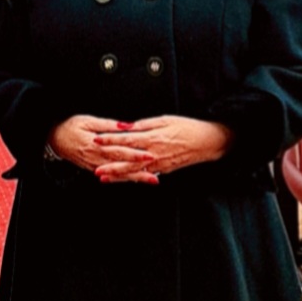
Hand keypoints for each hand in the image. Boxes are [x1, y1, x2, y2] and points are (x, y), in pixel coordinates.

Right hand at [49, 114, 157, 183]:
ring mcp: (95, 165)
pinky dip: (123, 178)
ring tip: (150, 180)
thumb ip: (109, 125)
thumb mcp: (88, 121)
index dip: (135, 154)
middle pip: (122, 166)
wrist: (53, 139)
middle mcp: (96, 157)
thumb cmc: (70, 127)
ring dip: (134, 178)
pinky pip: (110, 175)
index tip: (149, 156)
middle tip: (155, 176)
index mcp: (97, 144)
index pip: (120, 150)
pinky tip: (134, 179)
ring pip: (117, 173)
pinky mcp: (93, 168)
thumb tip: (126, 125)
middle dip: (139, 171)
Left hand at [94, 116, 232, 177]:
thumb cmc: (187, 127)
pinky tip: (123, 180)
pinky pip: (145, 175)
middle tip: (95, 168)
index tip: (97, 140)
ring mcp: (158, 163)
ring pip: (134, 171)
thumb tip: (126, 125)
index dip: (110, 140)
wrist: (206, 142)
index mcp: (152, 137)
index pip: (126, 139)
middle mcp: (154, 153)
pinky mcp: (163, 170)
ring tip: (103, 178)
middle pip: (127, 159)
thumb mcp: (164, 120)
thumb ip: (143, 124)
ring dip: (118, 175)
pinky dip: (132, 178)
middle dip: (109, 164)